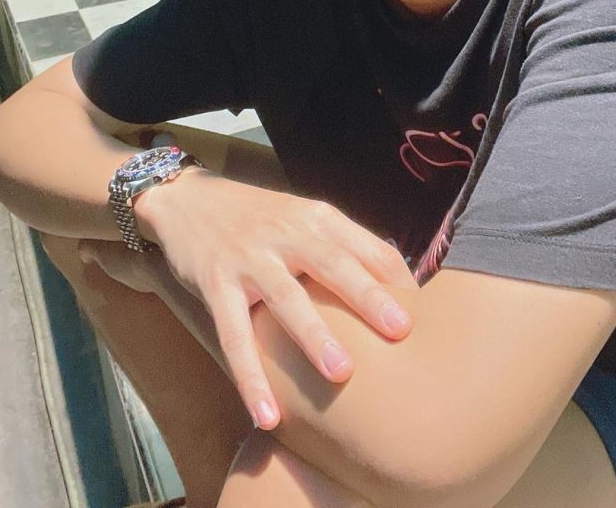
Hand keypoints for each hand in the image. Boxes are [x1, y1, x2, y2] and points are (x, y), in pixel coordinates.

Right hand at [127, 167, 417, 429]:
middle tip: (402, 332)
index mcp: (317, 218)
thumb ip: (343, 245)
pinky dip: (250, 377)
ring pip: (287, 299)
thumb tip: (397, 281)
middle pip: (333, 265)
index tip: (428, 313)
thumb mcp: (303, 217)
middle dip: (367, 298)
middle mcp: (287, 233)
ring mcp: (250, 259)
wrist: (187, 200)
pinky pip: (234, 336)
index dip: (397, 278)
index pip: (367, 246)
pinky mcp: (216, 284)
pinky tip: (267, 415)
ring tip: (342, 374)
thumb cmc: (259, 217)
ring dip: (314, 336)